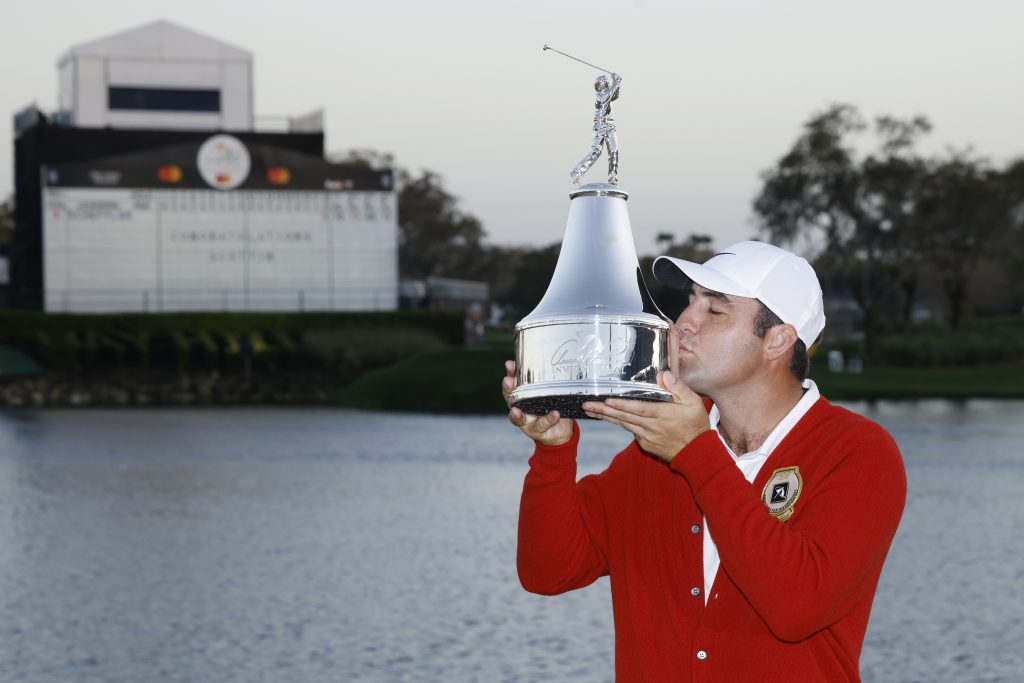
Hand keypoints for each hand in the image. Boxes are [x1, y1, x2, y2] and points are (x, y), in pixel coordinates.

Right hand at [502, 360, 573, 446]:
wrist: (561, 430)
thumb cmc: (553, 406)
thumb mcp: (552, 392)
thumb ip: (550, 381)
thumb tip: (556, 360)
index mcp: (522, 396)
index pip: (513, 383)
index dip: (510, 373)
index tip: (510, 364)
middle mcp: (521, 408)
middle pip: (510, 399)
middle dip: (508, 390)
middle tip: (508, 381)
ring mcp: (527, 422)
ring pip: (518, 419)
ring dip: (516, 414)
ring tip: (516, 410)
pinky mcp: (537, 432)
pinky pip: (542, 424)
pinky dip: (548, 419)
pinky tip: (555, 413)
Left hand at [582, 371, 708, 462]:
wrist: (696, 453)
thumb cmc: (696, 425)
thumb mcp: (694, 403)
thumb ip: (679, 388)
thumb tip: (664, 375)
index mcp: (663, 414)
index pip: (638, 409)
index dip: (622, 405)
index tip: (607, 401)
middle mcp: (652, 427)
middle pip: (624, 417)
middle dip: (604, 411)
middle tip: (587, 405)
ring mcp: (647, 437)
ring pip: (624, 424)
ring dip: (607, 417)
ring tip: (591, 410)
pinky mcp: (646, 444)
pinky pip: (631, 431)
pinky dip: (620, 424)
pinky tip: (609, 417)